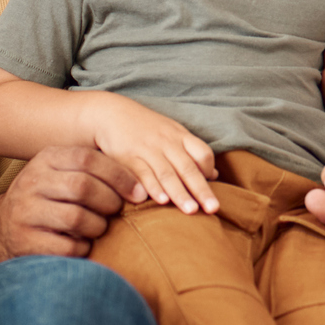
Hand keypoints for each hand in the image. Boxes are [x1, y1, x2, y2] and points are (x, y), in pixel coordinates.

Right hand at [0, 146, 143, 261]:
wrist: (2, 229)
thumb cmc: (47, 200)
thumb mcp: (61, 175)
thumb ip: (92, 171)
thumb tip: (142, 183)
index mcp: (44, 160)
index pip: (87, 159)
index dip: (119, 176)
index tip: (138, 193)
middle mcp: (31, 183)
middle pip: (83, 187)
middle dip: (109, 202)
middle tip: (116, 212)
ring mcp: (25, 213)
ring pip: (77, 218)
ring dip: (98, 227)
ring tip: (98, 228)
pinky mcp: (26, 242)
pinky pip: (69, 246)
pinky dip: (84, 248)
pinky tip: (82, 244)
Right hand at [87, 95, 218, 213]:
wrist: (110, 113)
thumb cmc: (145, 128)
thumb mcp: (172, 133)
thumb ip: (192, 153)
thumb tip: (214, 175)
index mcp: (180, 136)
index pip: (203, 153)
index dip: (209, 171)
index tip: (211, 187)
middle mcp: (166, 142)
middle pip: (188, 168)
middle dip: (201, 190)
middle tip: (213, 209)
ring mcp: (147, 149)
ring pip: (167, 173)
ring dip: (180, 193)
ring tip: (191, 210)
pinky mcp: (128, 156)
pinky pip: (143, 173)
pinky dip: (152, 187)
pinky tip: (161, 201)